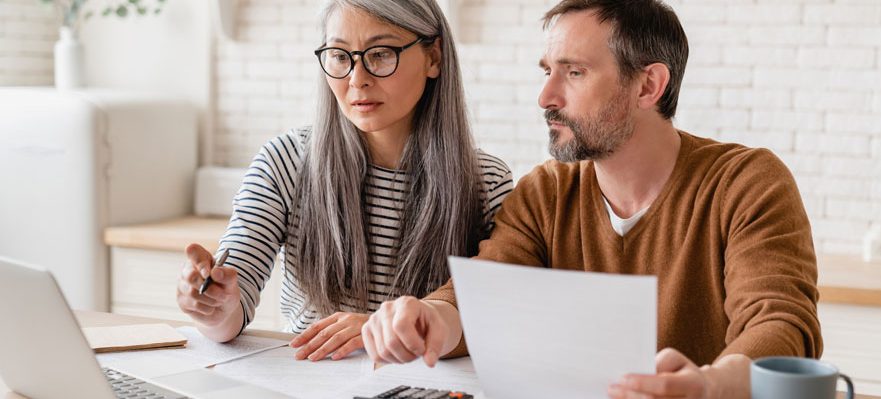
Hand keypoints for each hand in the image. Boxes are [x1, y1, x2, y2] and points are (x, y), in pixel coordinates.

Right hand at [177, 243, 240, 326]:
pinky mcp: (182, 301)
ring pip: (192, 292)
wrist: (224, 308)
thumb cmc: (226, 288)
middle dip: (210, 288)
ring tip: (219, 300)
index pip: (193, 250)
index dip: (200, 262)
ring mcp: (182, 285)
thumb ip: (227, 274)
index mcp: (201, 258)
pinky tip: (211, 306)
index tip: (209, 274)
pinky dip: (207, 307)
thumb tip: (215, 273)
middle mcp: (188, 270)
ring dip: (212, 299)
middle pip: (190, 276)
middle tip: (223, 294)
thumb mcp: (232, 281)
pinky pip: (194, 304)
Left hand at [290, 312, 368, 360]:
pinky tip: (334, 357)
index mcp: (338, 316)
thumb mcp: (344, 324)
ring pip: (335, 338)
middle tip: (300, 355)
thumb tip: (311, 341)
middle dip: (310, 345)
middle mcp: (345, 320)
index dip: (304, 335)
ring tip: (313, 358)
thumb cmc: (360, 325)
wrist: (383, 322)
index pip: (317, 326)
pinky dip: (342, 350)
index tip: (294, 344)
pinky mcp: (364, 335)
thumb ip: (330, 330)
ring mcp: (355, 327)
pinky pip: (351, 343)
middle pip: (324, 333)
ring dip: (323, 349)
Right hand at [361, 296, 449, 366]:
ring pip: (382, 351)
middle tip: (417, 353)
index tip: (422, 349)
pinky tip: (398, 353)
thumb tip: (429, 361)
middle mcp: (387, 308)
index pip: (401, 326)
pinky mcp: (367, 330)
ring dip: (399, 359)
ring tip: (409, 352)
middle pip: (391, 342)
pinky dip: (388, 360)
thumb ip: (436, 345)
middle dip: (407, 356)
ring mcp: (374, 319)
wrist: (418, 318)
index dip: (412, 344)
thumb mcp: (439, 330)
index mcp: (406, 303)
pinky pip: (374, 355)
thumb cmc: (427, 322)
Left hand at [608, 348, 750, 398]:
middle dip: (630, 396)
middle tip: (611, 388)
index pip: (664, 385)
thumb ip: (659, 363)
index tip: (622, 378)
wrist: (705, 391)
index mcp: (693, 384)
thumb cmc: (683, 371)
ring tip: (613, 397)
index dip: (642, 382)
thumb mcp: (675, 359)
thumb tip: (639, 372)